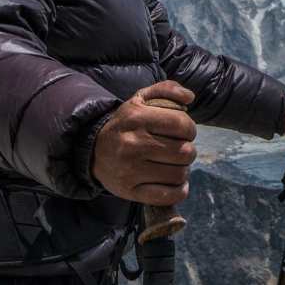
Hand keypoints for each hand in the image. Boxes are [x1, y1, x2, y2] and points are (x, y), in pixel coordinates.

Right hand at [91, 81, 196, 205]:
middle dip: (188, 150)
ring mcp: (130, 170)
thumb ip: (167, 89)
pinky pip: (168, 196)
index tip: (183, 132)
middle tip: (178, 149)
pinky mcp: (130, 191)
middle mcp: (133, 144)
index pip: (182, 124)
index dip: (190, 129)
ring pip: (179, 174)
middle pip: (184, 152)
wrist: (93, 150)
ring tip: (174, 163)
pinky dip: (179, 190)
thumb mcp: (140, 99)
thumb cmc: (126, 124)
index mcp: (136, 117)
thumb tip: (190, 97)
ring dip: (183, 169)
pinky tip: (175, 181)